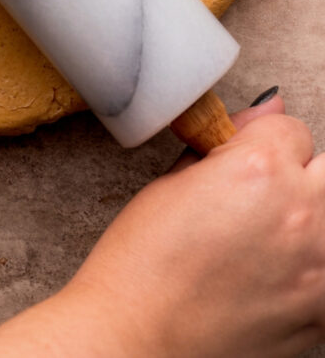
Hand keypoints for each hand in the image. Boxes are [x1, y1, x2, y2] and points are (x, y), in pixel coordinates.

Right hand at [0, 94, 324, 357]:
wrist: (138, 341)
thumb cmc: (144, 264)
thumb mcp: (174, 182)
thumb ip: (230, 142)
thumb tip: (267, 110)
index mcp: (260, 169)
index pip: (292, 128)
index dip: (262, 142)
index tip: (242, 162)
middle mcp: (301, 214)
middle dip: (297, 172)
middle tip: (257, 196)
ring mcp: (318, 268)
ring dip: (306, 219)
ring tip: (261, 238)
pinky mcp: (322, 313)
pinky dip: (307, 267)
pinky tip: (266, 276)